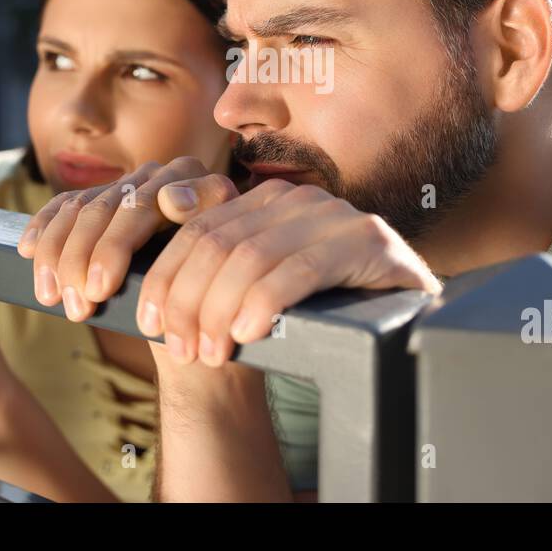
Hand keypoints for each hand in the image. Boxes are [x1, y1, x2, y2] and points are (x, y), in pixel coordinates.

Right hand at [16, 157, 239, 319]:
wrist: (214, 288)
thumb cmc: (223, 272)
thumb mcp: (226, 248)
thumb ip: (207, 213)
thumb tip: (170, 198)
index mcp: (190, 178)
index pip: (139, 207)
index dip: (114, 248)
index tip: (101, 289)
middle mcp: (155, 174)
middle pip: (102, 211)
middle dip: (81, 261)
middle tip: (76, 306)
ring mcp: (125, 185)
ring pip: (77, 210)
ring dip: (56, 255)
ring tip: (52, 297)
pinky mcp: (101, 199)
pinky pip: (63, 207)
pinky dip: (42, 228)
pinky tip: (27, 251)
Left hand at [136, 178, 441, 367]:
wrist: (402, 323)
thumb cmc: (322, 309)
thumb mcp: (262, 285)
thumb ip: (219, 272)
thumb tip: (156, 283)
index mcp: (267, 200)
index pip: (198, 230)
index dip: (167, 277)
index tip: (149, 323)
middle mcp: (298, 198)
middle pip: (219, 243)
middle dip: (190, 300)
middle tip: (184, 350)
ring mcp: (335, 215)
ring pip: (253, 256)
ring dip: (222, 310)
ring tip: (213, 352)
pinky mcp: (368, 240)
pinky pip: (301, 268)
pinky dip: (266, 302)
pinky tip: (251, 332)